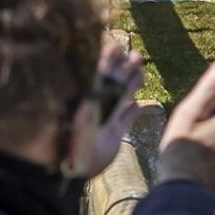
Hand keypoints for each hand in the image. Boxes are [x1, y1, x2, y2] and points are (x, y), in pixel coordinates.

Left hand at [66, 40, 143, 177]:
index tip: (117, 46)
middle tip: (137, 56)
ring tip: (140, 73)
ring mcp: (106, 120)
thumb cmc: (74, 137)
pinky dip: (132, 112)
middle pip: (113, 82)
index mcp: (87, 97)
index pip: (99, 72)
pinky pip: (125, 120)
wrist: (77, 169)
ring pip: (121, 98)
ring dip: (131, 85)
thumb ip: (94, 89)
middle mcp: (96, 106)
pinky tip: (137, 104)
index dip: (108, 58)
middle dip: (124, 68)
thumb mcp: (84, 110)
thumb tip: (100, 67)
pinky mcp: (114, 135)